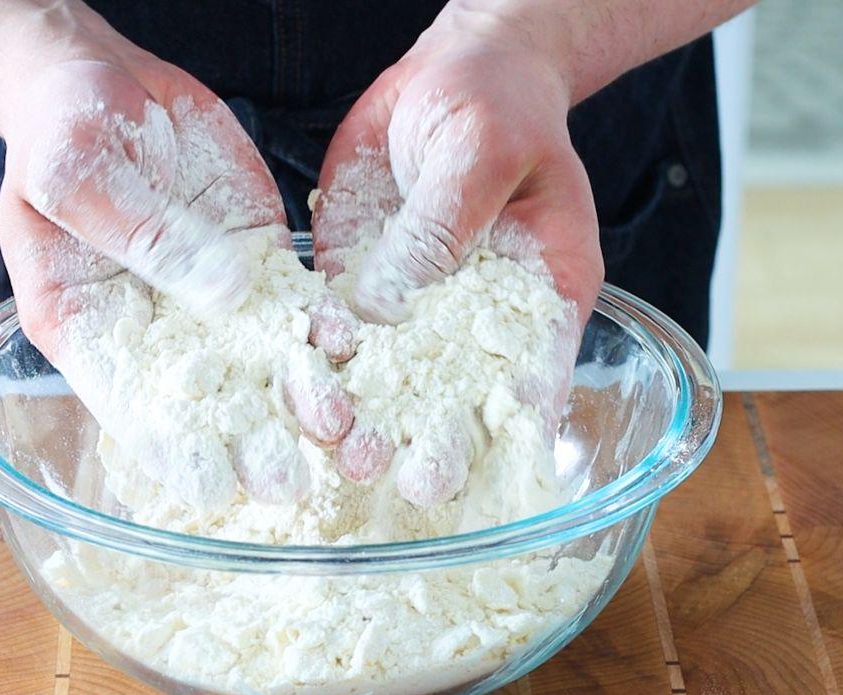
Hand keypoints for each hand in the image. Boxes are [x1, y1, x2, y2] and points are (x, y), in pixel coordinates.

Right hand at [0, 17, 356, 507]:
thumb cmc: (58, 127)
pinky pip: (295, 301)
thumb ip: (141, 233)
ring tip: (341, 430)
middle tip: (294, 484)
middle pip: (208, 401)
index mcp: (89, 326)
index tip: (214, 489)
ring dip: (302, 396)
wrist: (100, 78)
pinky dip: (323, 325)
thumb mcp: (75, 174)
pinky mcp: (258, 261)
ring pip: (262, 359)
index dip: (171, 452)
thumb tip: (225, 294)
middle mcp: (159, 328)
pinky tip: (351, 346)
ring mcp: (213, 295)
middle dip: (251, 443)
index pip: (130, 407)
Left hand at [312, 3, 602, 505]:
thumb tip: (390, 309)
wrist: (452, 71)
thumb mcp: (481, 154)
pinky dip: (318, 359)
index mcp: (543, 290)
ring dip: (364, 412)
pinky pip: (338, 328)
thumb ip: (444, 229)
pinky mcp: (364, 282)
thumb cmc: (497, 102)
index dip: (499, 431)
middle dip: (424, 439)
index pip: (532, 376)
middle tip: (389, 475)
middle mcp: (480, 313)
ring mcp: (418, 302)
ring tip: (337, 449)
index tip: (466, 471)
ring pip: (391, 372)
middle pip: (456, 391)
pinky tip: (299, 385)